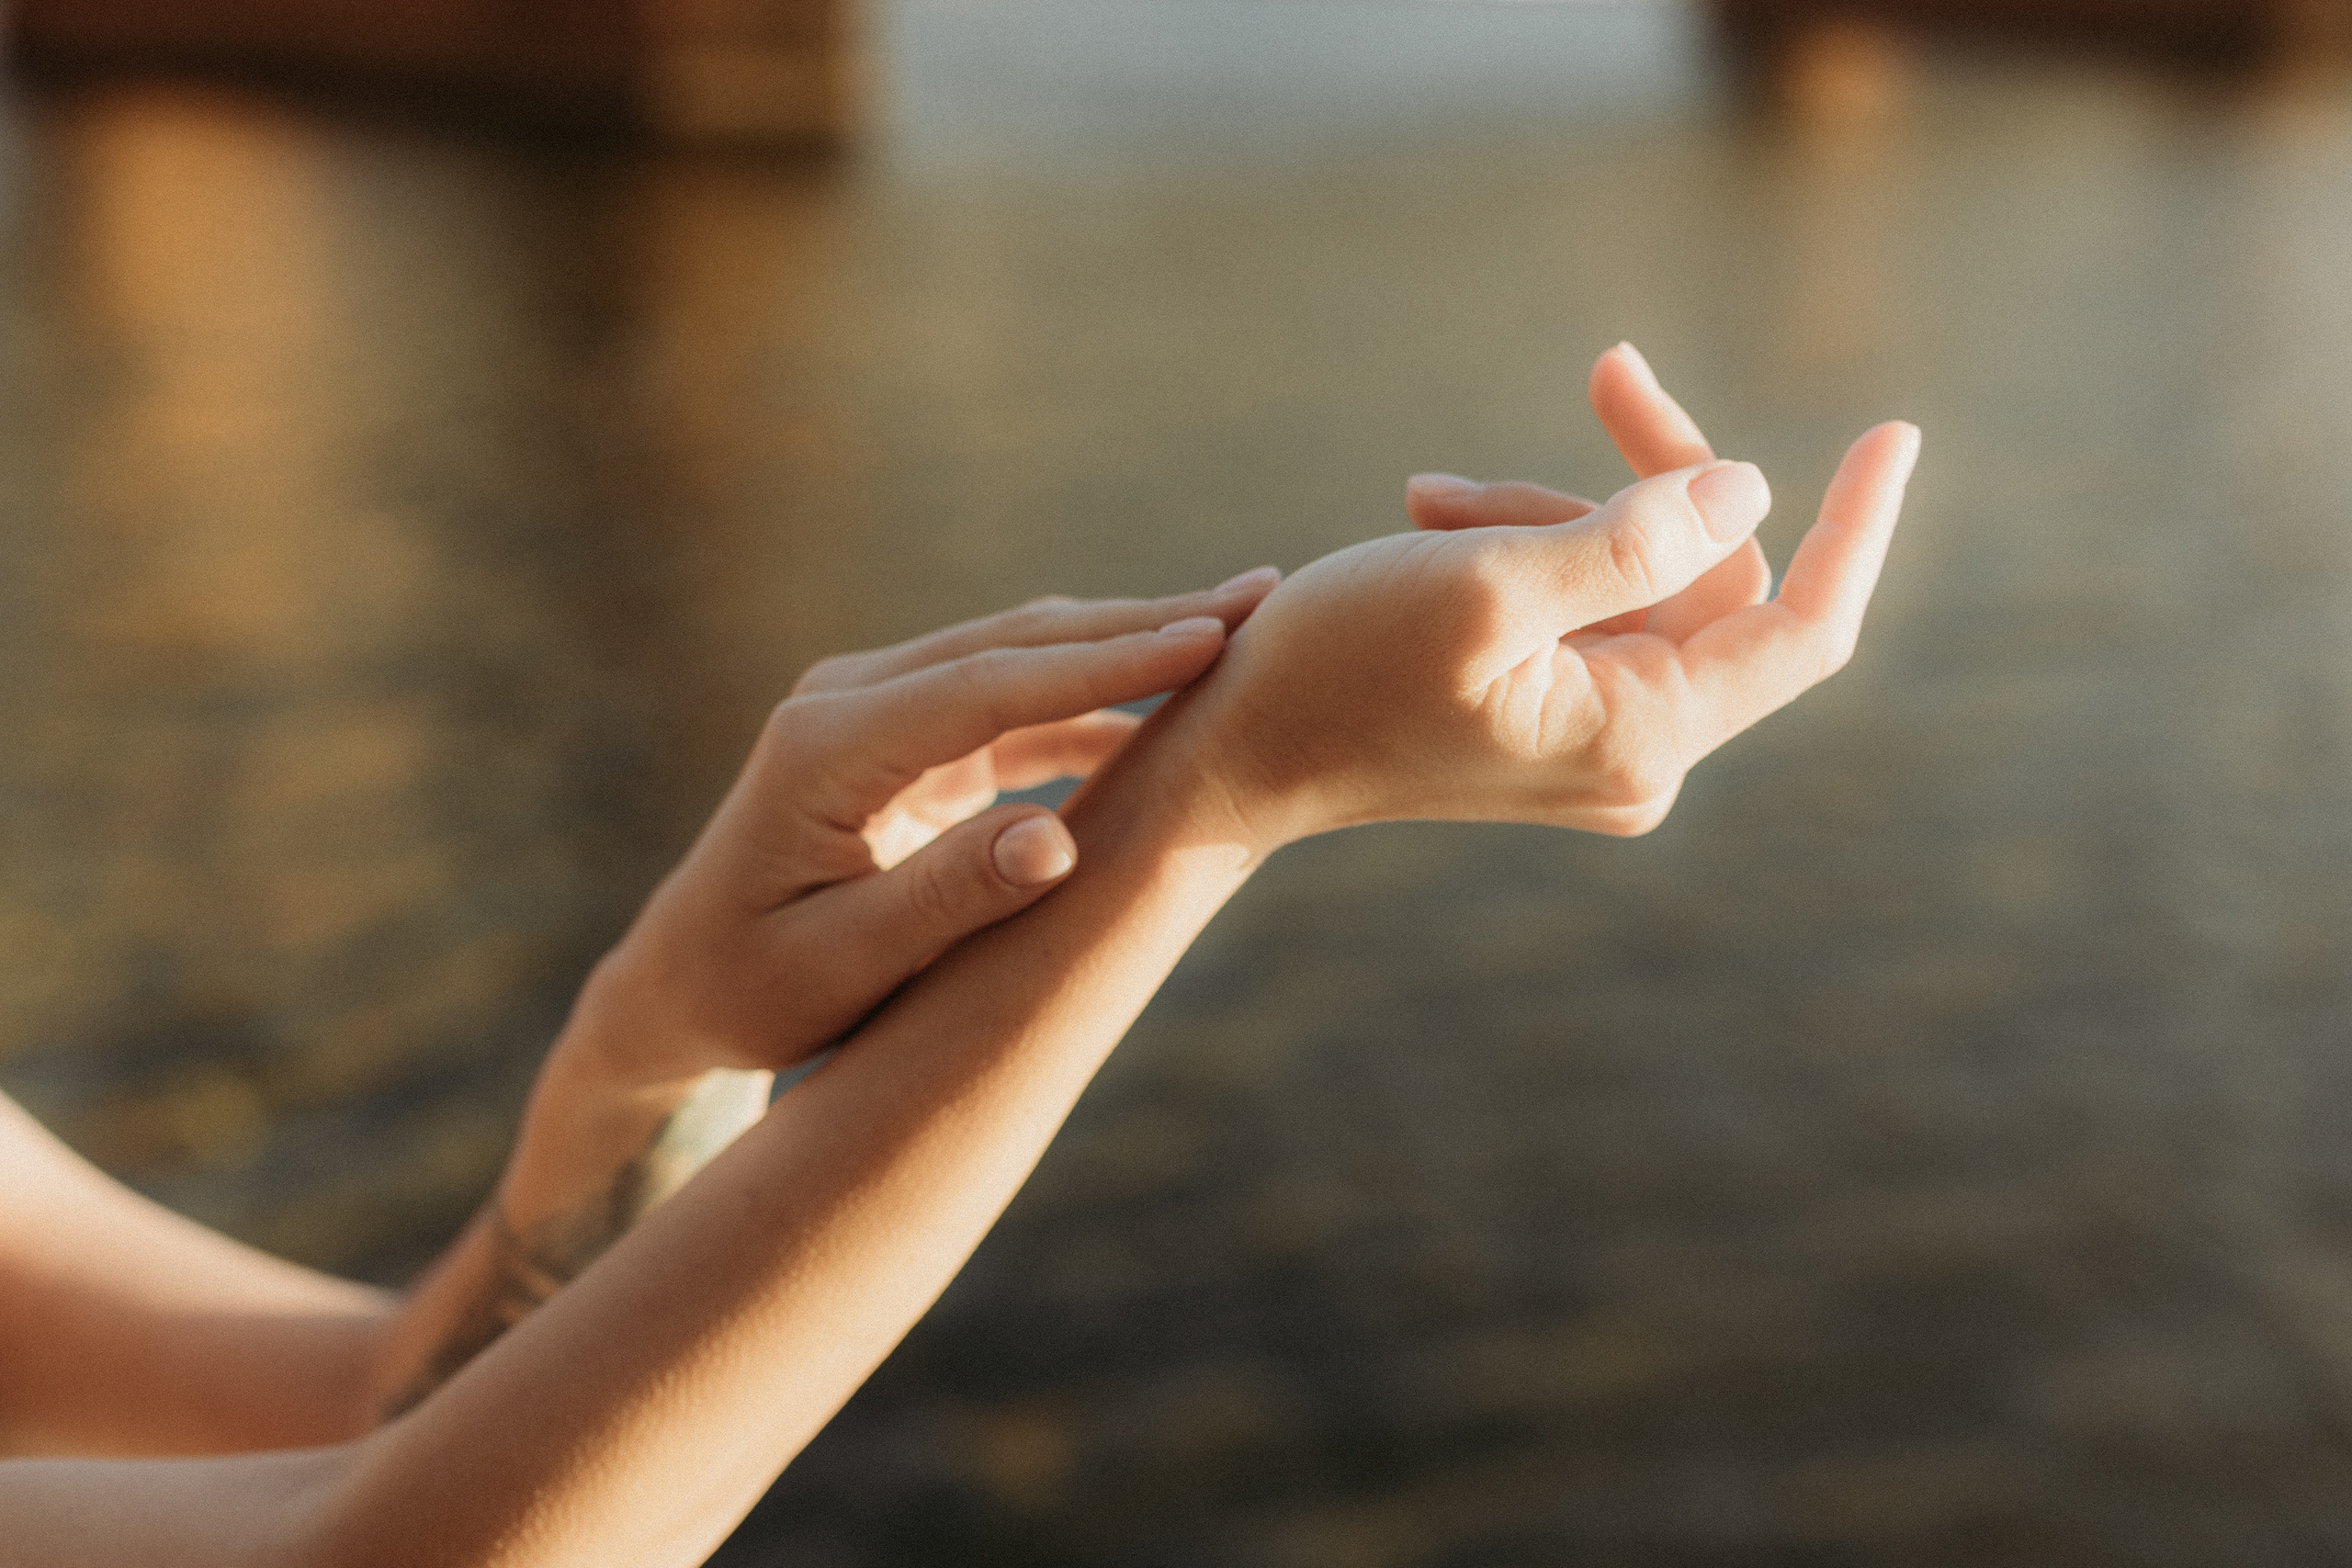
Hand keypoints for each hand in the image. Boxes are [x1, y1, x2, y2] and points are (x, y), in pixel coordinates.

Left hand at [565, 568, 1280, 1087]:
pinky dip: (1096, 695)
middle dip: (1141, 622)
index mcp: (824, 746)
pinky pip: (1016, 701)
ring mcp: (876, 710)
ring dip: (1129, 641)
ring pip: (1023, 657)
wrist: (679, 988)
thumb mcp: (840, 967)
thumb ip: (946, 899)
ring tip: (1242, 627)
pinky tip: (1178, 692)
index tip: (1210, 640)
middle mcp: (848, 703)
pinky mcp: (906, 734)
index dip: (1105, 662)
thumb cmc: (750, 994)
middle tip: (1263, 598)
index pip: (989, 683)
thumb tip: (1059, 843)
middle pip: (1016, 645)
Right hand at [1171, 343, 1917, 846]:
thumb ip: (1631, 537)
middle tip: (1609, 368)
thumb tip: (1750, 493)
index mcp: (1643, 733)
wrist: (1233, 752)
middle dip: (1654, 479)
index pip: (1802, 628)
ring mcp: (1594, 738)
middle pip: (1713, 580)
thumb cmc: (1340, 671)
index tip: (1895, 430)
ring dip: (1556, 512)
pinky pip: (1586, 604)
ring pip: (1641, 579)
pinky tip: (1437, 519)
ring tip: (1438, 500)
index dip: (1859, 526)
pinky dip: (1527, 547)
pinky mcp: (1549, 716)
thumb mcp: (1487, 583)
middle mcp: (1638, 752)